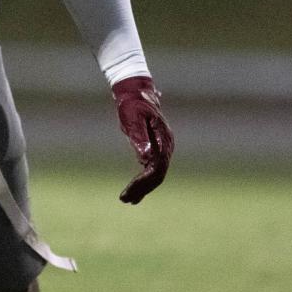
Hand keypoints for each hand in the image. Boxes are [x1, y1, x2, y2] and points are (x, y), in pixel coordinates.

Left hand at [112, 76, 173, 204]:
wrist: (136, 91)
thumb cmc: (132, 104)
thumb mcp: (132, 119)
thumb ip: (139, 138)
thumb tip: (146, 158)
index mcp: (163, 138)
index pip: (156, 168)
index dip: (143, 182)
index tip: (129, 191)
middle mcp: (167, 146)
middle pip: (158, 175)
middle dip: (142, 189)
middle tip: (124, 199)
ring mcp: (164, 148)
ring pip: (156, 175)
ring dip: (142, 188)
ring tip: (126, 199)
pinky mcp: (157, 149)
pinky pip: (153, 170)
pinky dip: (144, 182)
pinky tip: (135, 194)